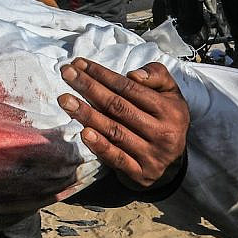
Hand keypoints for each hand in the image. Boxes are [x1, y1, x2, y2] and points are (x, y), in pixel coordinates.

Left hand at [57, 58, 188, 188]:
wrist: (173, 166)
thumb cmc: (165, 121)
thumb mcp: (171, 94)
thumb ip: (157, 76)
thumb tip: (133, 75)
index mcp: (170, 110)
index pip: (130, 88)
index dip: (103, 75)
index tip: (80, 64)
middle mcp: (162, 133)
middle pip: (118, 107)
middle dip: (89, 88)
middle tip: (66, 73)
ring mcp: (151, 155)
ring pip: (114, 131)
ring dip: (87, 114)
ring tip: (65, 100)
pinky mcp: (140, 174)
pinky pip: (116, 158)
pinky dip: (99, 146)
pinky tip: (83, 132)